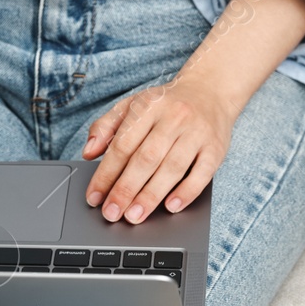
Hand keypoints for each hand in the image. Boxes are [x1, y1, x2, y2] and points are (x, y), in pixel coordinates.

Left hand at [80, 74, 236, 223]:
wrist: (210, 90)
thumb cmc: (164, 104)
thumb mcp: (131, 105)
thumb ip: (105, 127)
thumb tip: (88, 153)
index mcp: (148, 107)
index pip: (122, 145)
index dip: (106, 174)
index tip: (94, 197)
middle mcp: (174, 118)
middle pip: (146, 159)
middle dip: (125, 189)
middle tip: (111, 213)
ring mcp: (197, 133)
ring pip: (172, 168)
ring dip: (151, 196)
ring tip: (134, 215)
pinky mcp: (216, 148)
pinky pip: (202, 173)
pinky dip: (186, 192)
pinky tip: (171, 207)